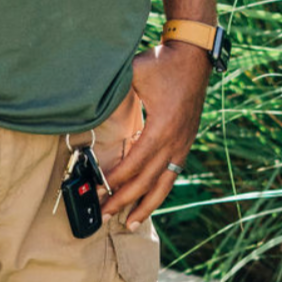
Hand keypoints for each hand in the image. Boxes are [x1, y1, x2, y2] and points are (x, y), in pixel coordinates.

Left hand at [101, 41, 209, 228]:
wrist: (194, 58)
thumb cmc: (162, 63)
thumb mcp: (134, 72)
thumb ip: (113, 91)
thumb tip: (86, 102)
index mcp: (161, 128)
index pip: (134, 163)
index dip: (115, 180)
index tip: (97, 190)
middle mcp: (174, 142)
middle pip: (147, 181)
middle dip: (124, 201)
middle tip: (103, 215)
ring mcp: (182, 145)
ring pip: (164, 184)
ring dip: (146, 206)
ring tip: (130, 223)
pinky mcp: (185, 143)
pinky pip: (172, 174)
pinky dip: (159, 191)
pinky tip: (149, 201)